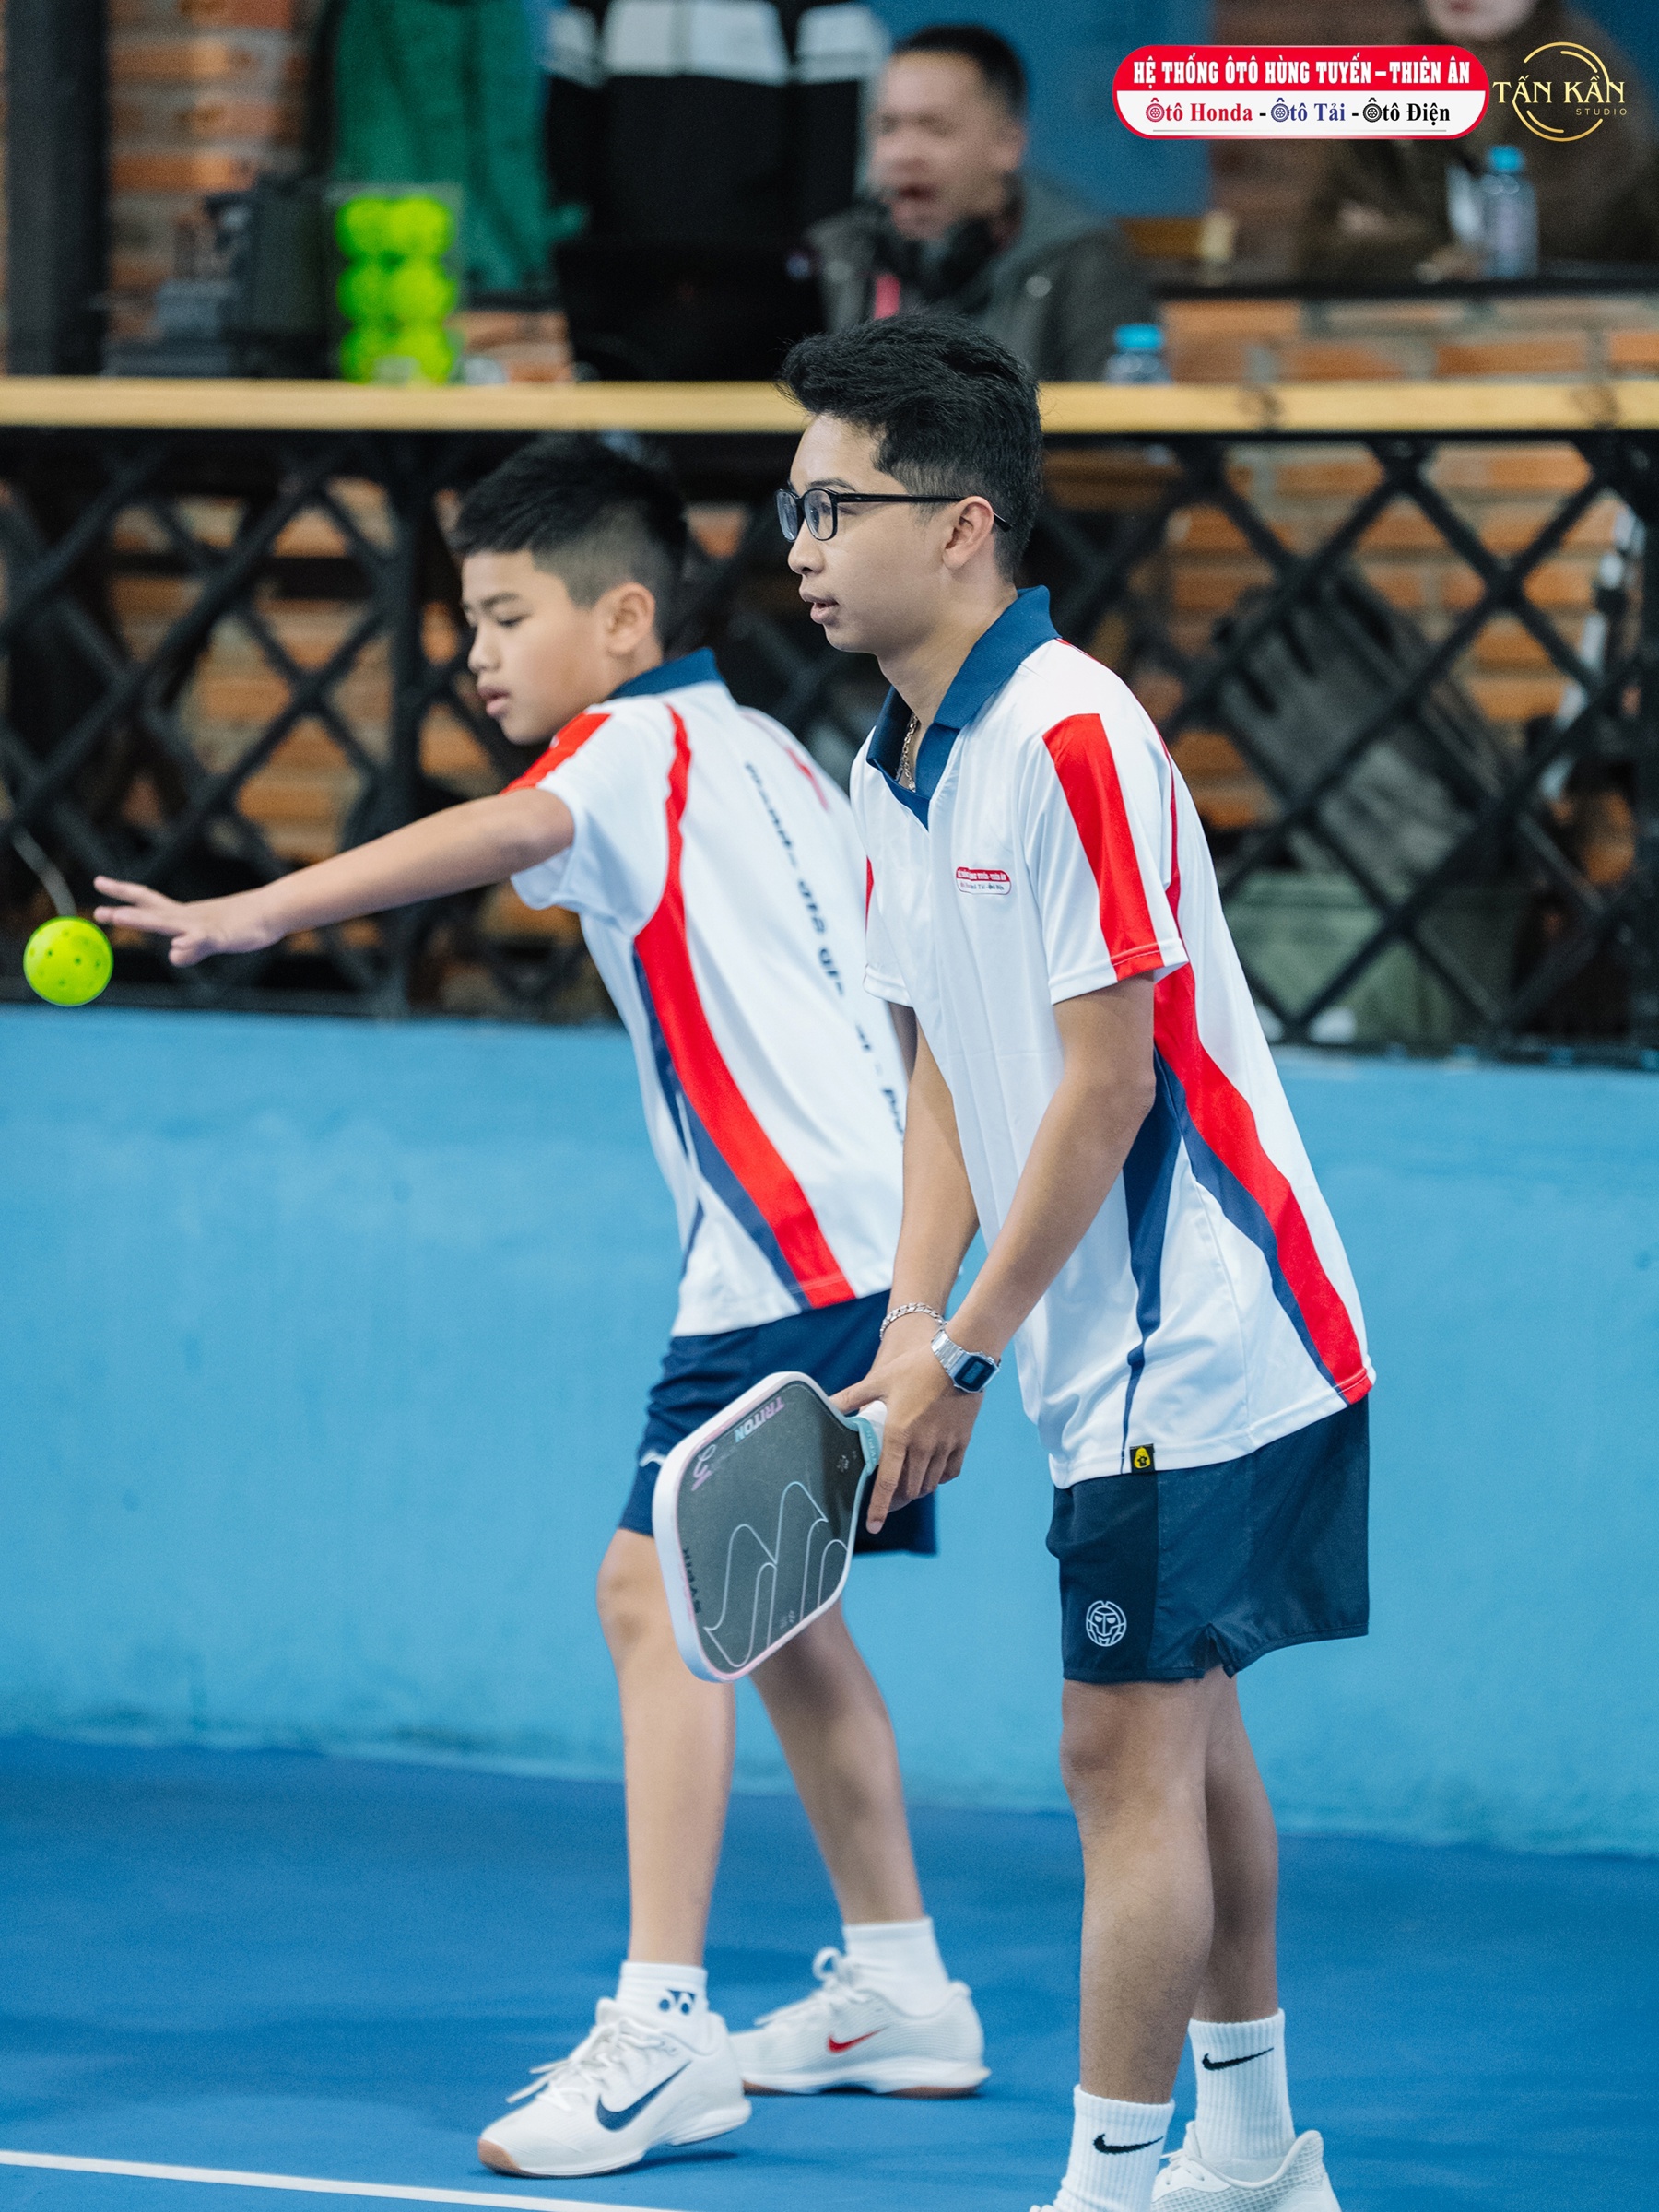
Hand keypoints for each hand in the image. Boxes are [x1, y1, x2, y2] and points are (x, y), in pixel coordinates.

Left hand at [93, 876, 283, 966]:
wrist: (271, 912)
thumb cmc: (243, 924)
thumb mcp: (212, 940)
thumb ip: (193, 949)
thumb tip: (175, 954)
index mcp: (183, 914)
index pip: (147, 900)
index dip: (123, 893)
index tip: (100, 883)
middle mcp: (186, 917)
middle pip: (149, 910)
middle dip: (122, 911)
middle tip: (96, 911)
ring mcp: (201, 926)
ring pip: (166, 922)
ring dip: (142, 919)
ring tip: (119, 917)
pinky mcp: (219, 936)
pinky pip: (200, 941)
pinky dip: (187, 944)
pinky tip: (179, 946)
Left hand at [836, 1313, 984, 1533]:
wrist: (960, 1357)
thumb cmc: (916, 1366)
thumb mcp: (880, 1380)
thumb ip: (851, 1397)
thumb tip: (826, 1404)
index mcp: (899, 1435)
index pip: (888, 1482)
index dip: (879, 1508)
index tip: (873, 1526)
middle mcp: (923, 1446)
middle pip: (909, 1489)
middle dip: (896, 1501)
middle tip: (888, 1503)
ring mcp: (945, 1445)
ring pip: (929, 1483)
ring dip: (916, 1490)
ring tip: (906, 1488)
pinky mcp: (962, 1441)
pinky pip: (950, 1472)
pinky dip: (939, 1479)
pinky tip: (931, 1475)